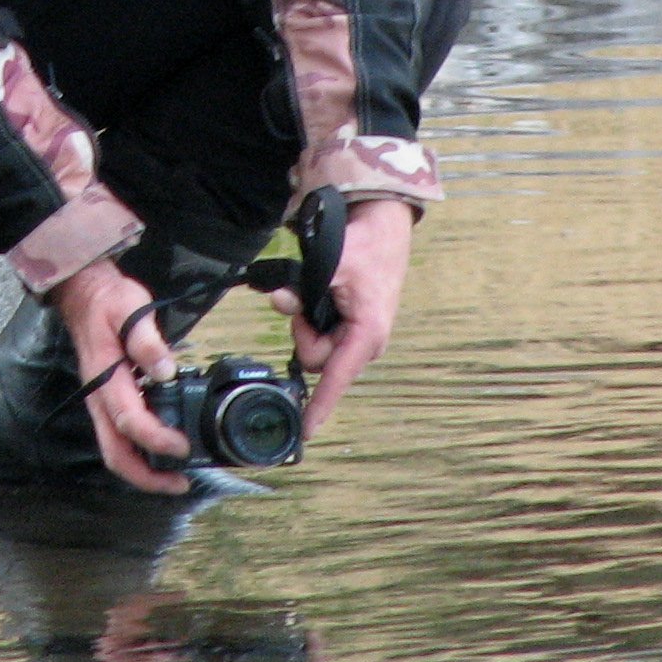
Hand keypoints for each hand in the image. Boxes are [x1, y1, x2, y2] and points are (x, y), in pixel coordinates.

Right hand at [50, 258, 192, 494]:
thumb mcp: (131, 310)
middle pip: (115, 454)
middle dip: (146, 477)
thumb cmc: (109, 303)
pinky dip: (139, 455)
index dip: (156, 439)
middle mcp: (99, 400)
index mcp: (105, 379)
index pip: (129, 421)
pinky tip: (162, 454)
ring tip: (175, 478)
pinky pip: (119, 439)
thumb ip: (147, 341)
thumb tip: (166, 371)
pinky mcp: (107, 403)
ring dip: (143, 471)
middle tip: (180, 484)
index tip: (183, 446)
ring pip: (115, 451)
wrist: (84, 296)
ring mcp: (101, 404)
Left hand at [270, 198, 414, 438]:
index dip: (319, 405)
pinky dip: (315, 320)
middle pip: (315, 359)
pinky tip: (324, 299)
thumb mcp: (332, 261)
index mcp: (367, 334)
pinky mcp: (352, 333)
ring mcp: (359, 340)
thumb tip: (277, 299)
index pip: (336, 377)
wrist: (383, 230)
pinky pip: (323, 338)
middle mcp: (365, 344)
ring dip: (308, 324)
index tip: (306, 431)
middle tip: (308, 299)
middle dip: (304, 332)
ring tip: (322, 293)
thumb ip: (301, 286)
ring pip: (316, 349)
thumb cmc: (365, 248)